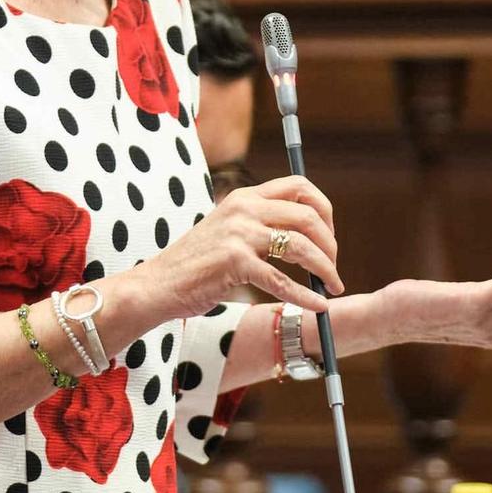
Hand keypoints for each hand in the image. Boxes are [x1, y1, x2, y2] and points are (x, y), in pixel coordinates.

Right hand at [116, 176, 342, 320]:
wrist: (158, 284)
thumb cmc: (195, 263)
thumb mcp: (228, 229)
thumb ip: (260, 224)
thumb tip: (309, 236)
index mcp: (244, 196)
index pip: (299, 186)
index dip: (324, 209)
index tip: (329, 235)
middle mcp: (244, 208)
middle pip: (308, 216)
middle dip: (330, 243)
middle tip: (333, 266)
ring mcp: (239, 234)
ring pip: (302, 247)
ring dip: (326, 269)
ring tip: (333, 287)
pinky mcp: (235, 263)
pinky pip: (283, 281)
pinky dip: (306, 296)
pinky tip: (318, 306)